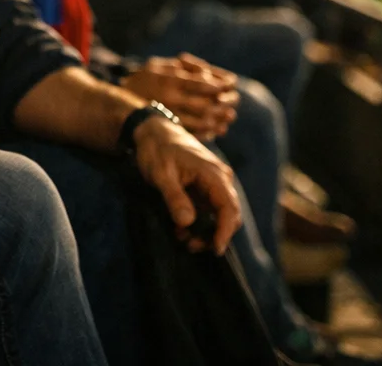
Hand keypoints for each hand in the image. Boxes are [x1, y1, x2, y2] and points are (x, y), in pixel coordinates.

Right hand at [122, 54, 238, 139]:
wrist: (118, 101)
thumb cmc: (143, 79)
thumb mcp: (157, 65)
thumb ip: (181, 67)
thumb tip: (207, 74)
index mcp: (170, 79)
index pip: (201, 83)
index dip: (218, 85)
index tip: (228, 86)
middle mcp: (170, 97)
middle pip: (204, 104)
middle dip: (222, 105)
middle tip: (232, 106)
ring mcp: (169, 114)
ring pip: (200, 121)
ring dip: (217, 121)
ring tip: (227, 120)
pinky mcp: (167, 127)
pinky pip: (190, 133)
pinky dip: (206, 133)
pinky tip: (214, 131)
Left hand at [130, 115, 241, 254]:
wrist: (152, 130)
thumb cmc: (156, 149)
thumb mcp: (161, 175)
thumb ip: (175, 197)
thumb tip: (188, 223)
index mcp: (214, 174)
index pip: (229, 208)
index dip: (225, 232)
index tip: (215, 250)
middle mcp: (220, 178)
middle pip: (228, 214)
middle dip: (213, 234)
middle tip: (191, 246)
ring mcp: (214, 182)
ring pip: (219, 213)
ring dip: (205, 230)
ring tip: (183, 239)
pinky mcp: (205, 185)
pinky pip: (209, 208)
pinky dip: (199, 221)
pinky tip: (180, 227)